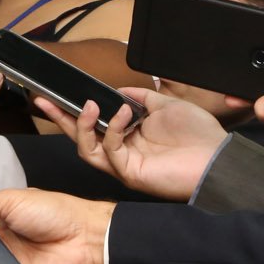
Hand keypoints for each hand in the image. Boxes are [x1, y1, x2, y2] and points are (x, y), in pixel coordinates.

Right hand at [35, 90, 225, 201]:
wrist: (219, 156)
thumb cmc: (198, 135)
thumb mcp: (165, 104)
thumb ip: (141, 96)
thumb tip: (119, 90)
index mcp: (128, 137)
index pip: (93, 124)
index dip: (73, 110)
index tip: (57, 94)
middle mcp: (121, 152)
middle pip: (80, 138)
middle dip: (60, 119)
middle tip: (44, 101)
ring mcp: (124, 165)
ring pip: (86, 149)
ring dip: (83, 125)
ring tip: (89, 105)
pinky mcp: (130, 173)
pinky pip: (111, 150)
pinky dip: (114, 128)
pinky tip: (124, 113)